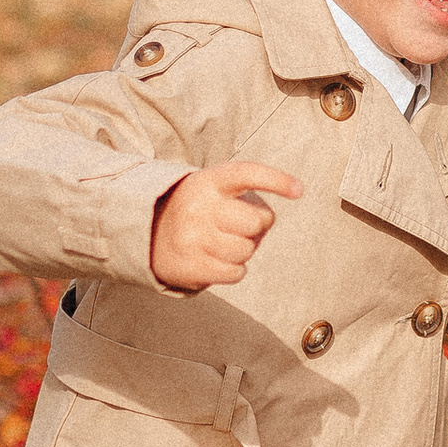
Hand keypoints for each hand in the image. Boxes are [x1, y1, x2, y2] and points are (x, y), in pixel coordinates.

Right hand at [149, 162, 302, 290]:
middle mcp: (199, 206)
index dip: (275, 180)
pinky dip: (234, 270)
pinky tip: (217, 260)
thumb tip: (265, 223)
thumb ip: (243, 198)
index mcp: (208, 181)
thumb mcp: (213, 190)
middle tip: (238, 226)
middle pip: (256, 222)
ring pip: (247, 250)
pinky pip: (236, 273)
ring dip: (242, 250)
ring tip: (221, 243)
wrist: (148, 234)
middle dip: (257, 228)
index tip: (299, 191)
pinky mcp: (190, 266)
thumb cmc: (198, 210)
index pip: (246, 174)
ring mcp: (192, 237)